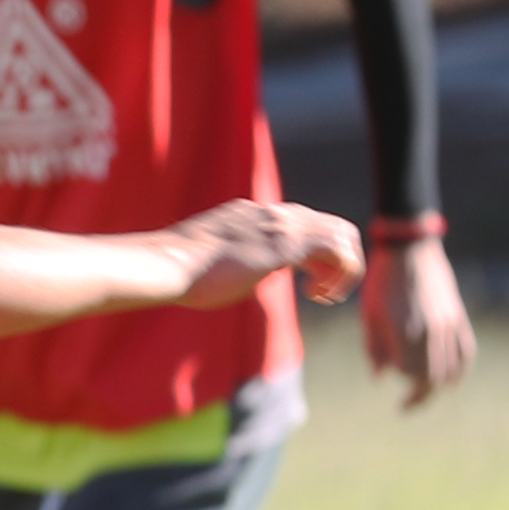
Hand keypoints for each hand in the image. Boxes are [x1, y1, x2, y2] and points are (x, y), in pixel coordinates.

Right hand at [169, 198, 362, 308]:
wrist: (165, 264)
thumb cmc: (176, 273)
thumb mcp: (212, 262)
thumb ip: (236, 261)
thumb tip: (248, 275)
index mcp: (251, 213)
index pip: (302, 222)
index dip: (314, 253)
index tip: (308, 281)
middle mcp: (271, 212)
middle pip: (328, 224)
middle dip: (336, 259)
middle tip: (324, 291)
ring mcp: (280, 224)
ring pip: (341, 233)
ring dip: (343, 267)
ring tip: (327, 296)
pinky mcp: (287, 242)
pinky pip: (339, 251)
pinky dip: (342, 273)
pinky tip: (322, 295)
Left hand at [362, 236, 476, 406]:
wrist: (409, 251)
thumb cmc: (381, 284)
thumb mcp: (369, 317)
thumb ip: (374, 350)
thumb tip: (380, 379)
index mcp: (406, 333)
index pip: (411, 376)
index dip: (405, 389)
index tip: (397, 396)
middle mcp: (431, 332)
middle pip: (434, 378)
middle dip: (421, 395)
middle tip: (407, 406)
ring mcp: (448, 324)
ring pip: (451, 368)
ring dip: (438, 385)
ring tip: (424, 393)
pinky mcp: (457, 317)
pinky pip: (466, 350)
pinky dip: (460, 369)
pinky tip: (450, 379)